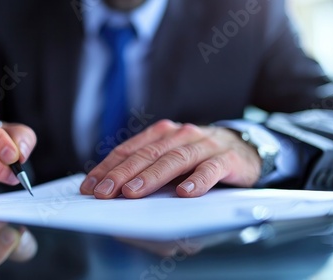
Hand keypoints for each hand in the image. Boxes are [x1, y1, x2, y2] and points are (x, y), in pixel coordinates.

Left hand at [80, 120, 260, 197]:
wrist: (243, 147)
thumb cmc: (199, 156)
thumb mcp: (170, 157)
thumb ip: (147, 167)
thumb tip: (113, 189)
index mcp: (161, 134)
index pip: (128, 150)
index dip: (107, 168)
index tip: (89, 186)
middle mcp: (179, 135)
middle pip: (146, 155)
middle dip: (122, 174)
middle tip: (104, 192)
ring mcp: (203, 145)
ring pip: (174, 159)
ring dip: (151, 177)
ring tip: (132, 192)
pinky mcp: (226, 159)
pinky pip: (210, 169)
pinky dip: (197, 180)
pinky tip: (185, 193)